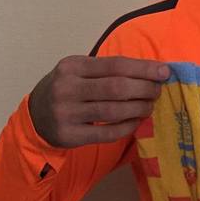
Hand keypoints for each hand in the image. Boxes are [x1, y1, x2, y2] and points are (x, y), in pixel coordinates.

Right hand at [28, 55, 169, 147]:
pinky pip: (107, 133)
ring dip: (138, 108)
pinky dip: (127, 127)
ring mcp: (66, 113)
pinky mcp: (70, 135)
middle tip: (157, 91)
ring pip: (113, 111)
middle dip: (144, 89)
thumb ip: (108, 70)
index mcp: (72, 66)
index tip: (164, 72)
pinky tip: (136, 121)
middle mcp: (67, 88)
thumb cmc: (68, 90)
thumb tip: (151, 71)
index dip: (143, 69)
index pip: (115, 65)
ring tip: (149, 106)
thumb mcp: (79, 72)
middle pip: (116, 87)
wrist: (35, 117)